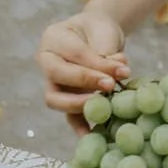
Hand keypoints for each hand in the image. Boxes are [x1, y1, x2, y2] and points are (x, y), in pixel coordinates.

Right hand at [38, 9, 128, 133]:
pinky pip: (67, 115)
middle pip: (57, 74)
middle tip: (110, 86)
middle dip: (85, 82)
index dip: (96, 64)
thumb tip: (120, 72)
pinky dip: (79, 126)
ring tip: (104, 106)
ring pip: (55, 99)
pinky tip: (91, 135)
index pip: (73, 52)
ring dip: (80, 104)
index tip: (121, 71)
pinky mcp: (64, 100)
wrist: (96, 35)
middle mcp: (46, 60)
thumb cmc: (99, 32)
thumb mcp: (104, 34)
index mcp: (54, 38)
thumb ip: (108, 53)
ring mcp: (52, 82)